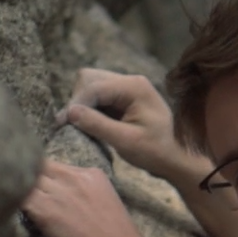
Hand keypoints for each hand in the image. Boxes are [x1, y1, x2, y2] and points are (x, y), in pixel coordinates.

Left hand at [21, 159, 146, 236]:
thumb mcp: (105, 203)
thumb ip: (84, 194)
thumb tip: (66, 201)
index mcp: (91, 174)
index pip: (56, 165)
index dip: (43, 175)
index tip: (37, 186)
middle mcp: (72, 177)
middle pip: (39, 167)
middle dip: (28, 178)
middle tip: (15, 189)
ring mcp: (58, 191)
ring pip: (27, 180)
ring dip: (18, 189)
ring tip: (9, 198)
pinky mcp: (45, 209)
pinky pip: (20, 198)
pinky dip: (12, 201)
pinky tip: (8, 208)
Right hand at [57, 68, 208, 185]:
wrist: (175, 157)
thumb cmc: (155, 151)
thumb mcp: (126, 141)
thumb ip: (97, 125)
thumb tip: (68, 112)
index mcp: (134, 87)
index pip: (94, 86)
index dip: (75, 104)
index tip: (62, 124)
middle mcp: (129, 81)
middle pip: (89, 79)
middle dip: (78, 101)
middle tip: (73, 126)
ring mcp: (126, 88)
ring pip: (90, 85)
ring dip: (83, 104)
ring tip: (84, 127)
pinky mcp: (122, 98)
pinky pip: (97, 96)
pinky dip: (90, 108)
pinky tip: (92, 125)